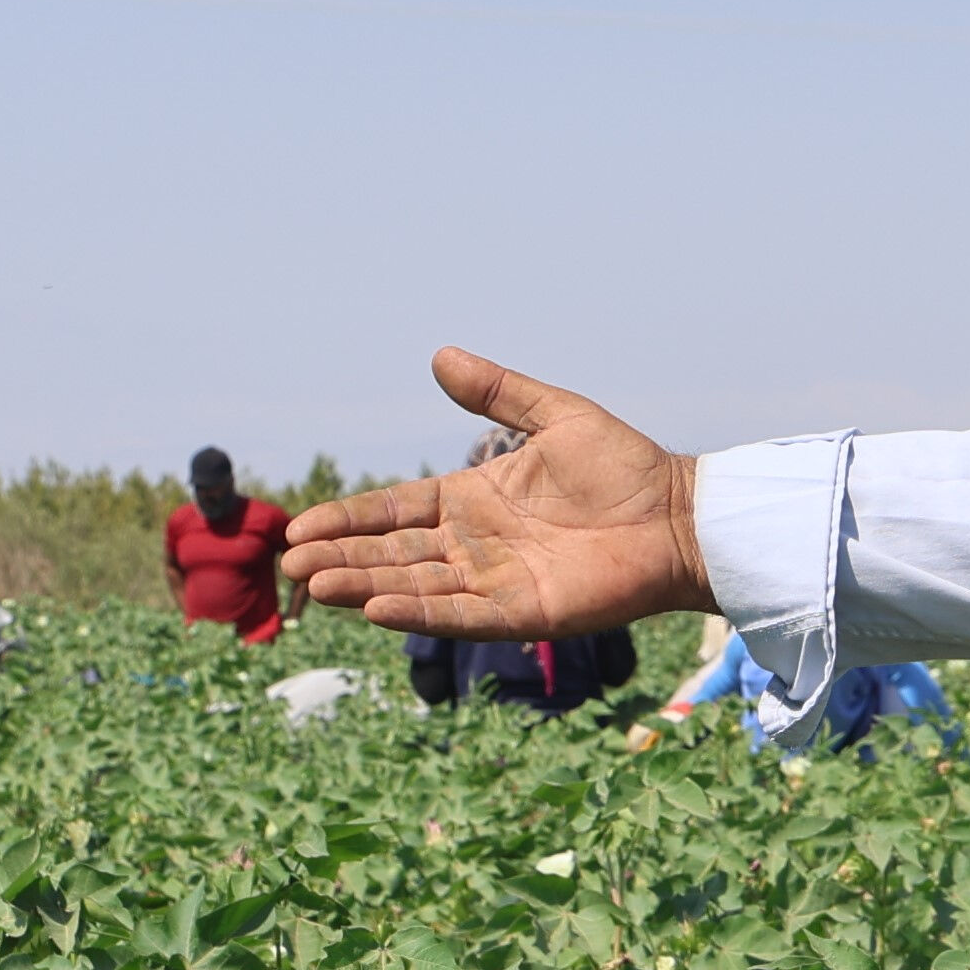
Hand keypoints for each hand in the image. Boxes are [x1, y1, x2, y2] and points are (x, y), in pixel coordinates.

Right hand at [282, 350, 710, 638]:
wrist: (680, 516)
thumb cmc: (626, 467)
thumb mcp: (555, 416)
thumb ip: (499, 392)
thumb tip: (440, 356)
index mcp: (472, 499)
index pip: (393, 511)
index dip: (348, 520)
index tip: (301, 528)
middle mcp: (474, 544)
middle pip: (391, 553)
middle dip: (340, 559)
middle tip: (288, 565)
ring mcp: (495, 582)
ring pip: (414, 585)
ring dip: (364, 586)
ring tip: (314, 587)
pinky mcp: (522, 613)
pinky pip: (459, 614)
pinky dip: (418, 611)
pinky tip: (375, 608)